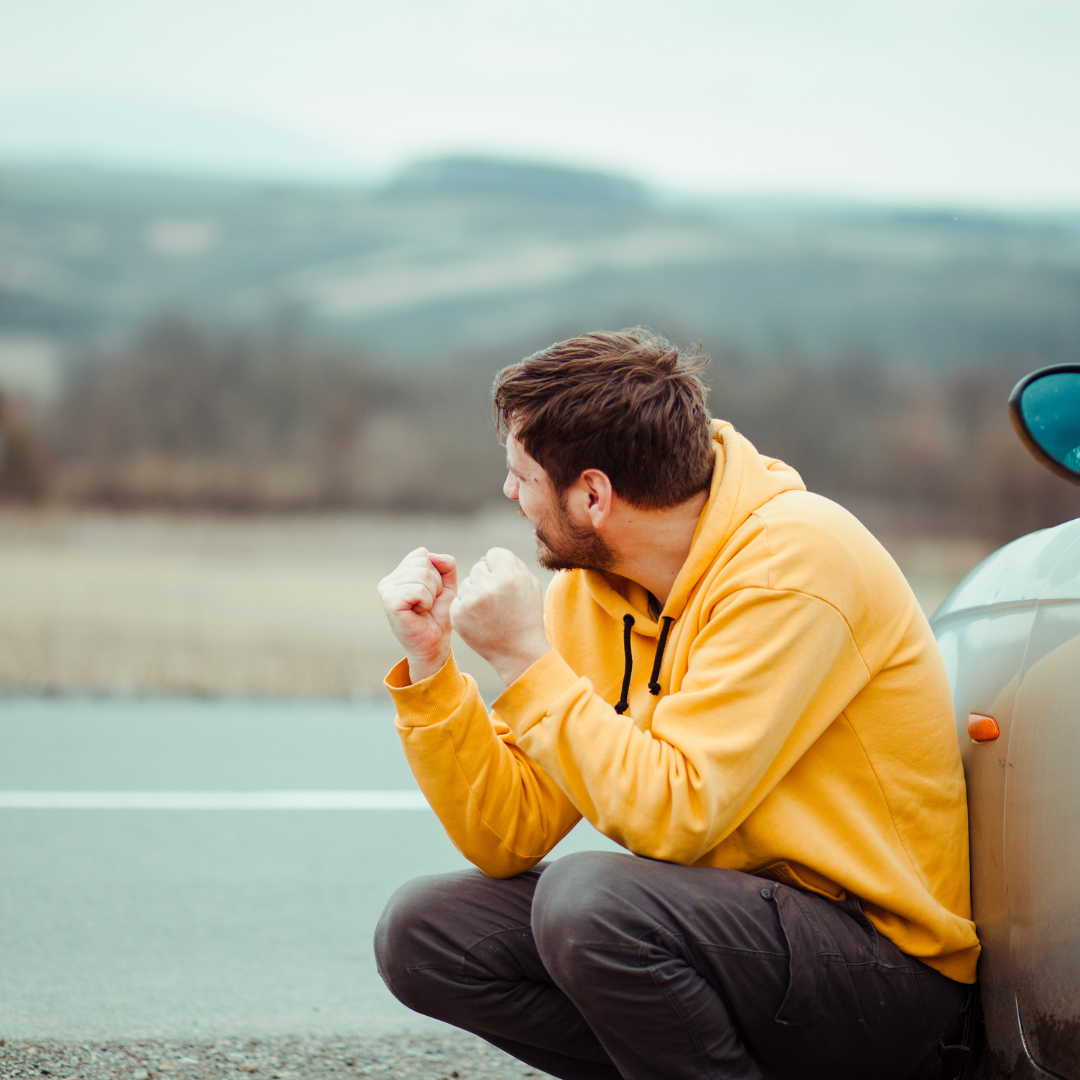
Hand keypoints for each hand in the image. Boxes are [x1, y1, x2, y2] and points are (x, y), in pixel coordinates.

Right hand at [377, 548, 456, 682]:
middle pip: (424, 563)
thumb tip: (431, 555)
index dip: (437, 574)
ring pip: (423, 575)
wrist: (434, 642)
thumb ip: (445, 564)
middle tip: (428, 603)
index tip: (431, 593)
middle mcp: (389, 579)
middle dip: (436, 584)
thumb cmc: (438, 615)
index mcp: (399, 573)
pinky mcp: (389, 601)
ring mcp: (386, 589)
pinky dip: (426, 601)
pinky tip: (419, 612)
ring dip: (432, 594)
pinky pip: (419, 589)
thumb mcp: (447, 585)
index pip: (423, 554)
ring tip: (424, 608)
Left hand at [450, 547, 550, 686]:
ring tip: (490, 611)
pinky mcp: (458, 614)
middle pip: (478, 567)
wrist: (518, 651)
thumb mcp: (530, 584)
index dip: (500, 567)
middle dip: (487, 579)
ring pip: (466, 583)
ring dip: (475, 592)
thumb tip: (485, 558)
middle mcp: (488, 585)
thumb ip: (511, 563)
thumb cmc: (526, 615)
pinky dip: (467, 607)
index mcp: (509, 575)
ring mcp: (471, 601)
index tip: (506, 584)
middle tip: (498, 600)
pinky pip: (459, 599)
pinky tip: (480, 619)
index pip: (493, 553)